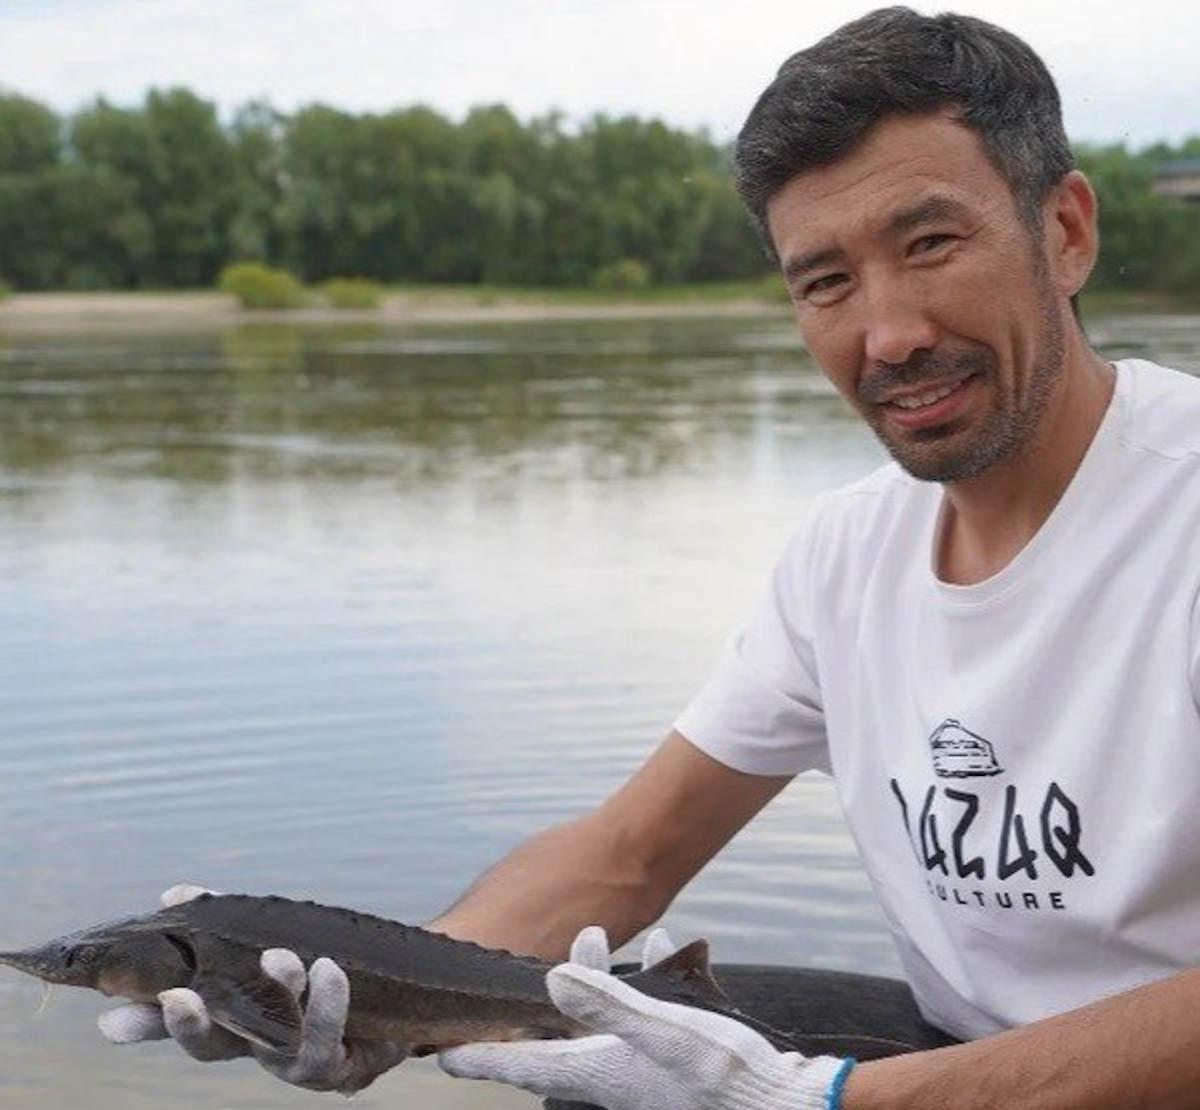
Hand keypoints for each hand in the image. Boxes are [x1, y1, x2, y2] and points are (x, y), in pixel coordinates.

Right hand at [98, 884, 406, 1093]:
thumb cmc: (323, 970)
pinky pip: (329, 1041)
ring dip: (278, 998)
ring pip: (278, 1043)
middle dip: (191, 1026)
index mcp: (239, 1017)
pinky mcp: (343, 1065)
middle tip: (178, 997)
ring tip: (279, 956)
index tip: (111, 1012)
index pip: (184, 1019)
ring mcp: (300, 1060)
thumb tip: (175, 894)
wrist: (401, 998)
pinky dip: (327, 1004)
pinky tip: (328, 969)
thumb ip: (224, 923)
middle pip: (217, 1046)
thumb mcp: (272, 939)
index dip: (146, 1019)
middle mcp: (262, 1045)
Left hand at [440, 926, 853, 1109]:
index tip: (441, 1052)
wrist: (785, 1101)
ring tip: (598, 937)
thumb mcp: (659, 1029)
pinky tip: (667, 950)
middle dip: (543, 999)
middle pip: (558, 1036)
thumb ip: (604, 1003)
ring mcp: (645, 1069)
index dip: (482, 1056)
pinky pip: (648, 1015)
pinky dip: (649, 982)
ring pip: (604, 1019)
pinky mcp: (676, 1059)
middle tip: (520, 971)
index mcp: (597, 1071)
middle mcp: (613, 1074)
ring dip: (600, 978)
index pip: (523, 1063)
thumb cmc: (721, 1073)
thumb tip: (550, 978)